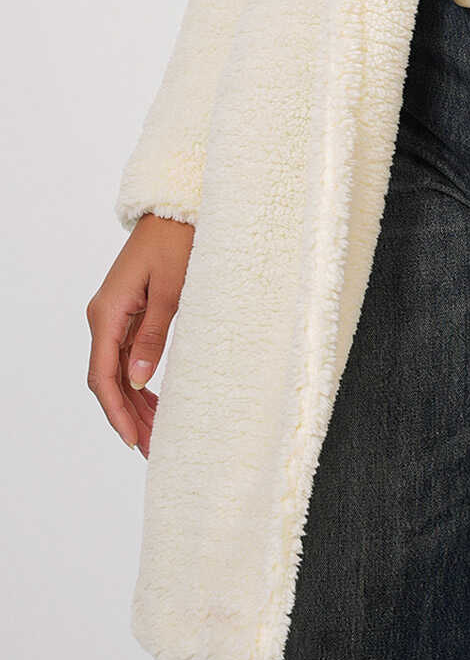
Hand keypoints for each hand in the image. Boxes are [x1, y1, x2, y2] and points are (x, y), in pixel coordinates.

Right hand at [86, 214, 194, 457]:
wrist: (176, 211)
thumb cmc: (176, 244)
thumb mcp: (171, 290)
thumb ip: (152, 336)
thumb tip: (137, 380)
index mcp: (108, 312)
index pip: (102, 375)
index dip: (115, 412)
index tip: (131, 440)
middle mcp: (105, 317)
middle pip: (107, 379)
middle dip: (126, 416)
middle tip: (149, 448)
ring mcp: (115, 316)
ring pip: (117, 371)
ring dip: (133, 403)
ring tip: (154, 435)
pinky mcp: (129, 313)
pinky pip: (127, 356)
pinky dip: (139, 382)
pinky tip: (153, 403)